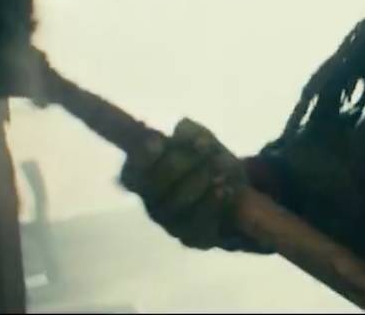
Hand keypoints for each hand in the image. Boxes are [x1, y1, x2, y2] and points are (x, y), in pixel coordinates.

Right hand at [119, 118, 248, 248]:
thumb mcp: (200, 141)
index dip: (141, 156)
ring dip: (199, 181)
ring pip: (175, 205)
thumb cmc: (205, 162)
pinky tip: (225, 189)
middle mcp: (151, 201)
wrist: (233, 192)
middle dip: (178, 163)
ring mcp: (170, 222)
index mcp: (144, 176)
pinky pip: (198, 225)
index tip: (157, 140)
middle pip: (152, 187)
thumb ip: (189, 133)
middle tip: (204, 147)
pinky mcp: (192, 237)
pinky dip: (213, 204)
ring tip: (220, 165)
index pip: (131, 171)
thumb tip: (180, 127)